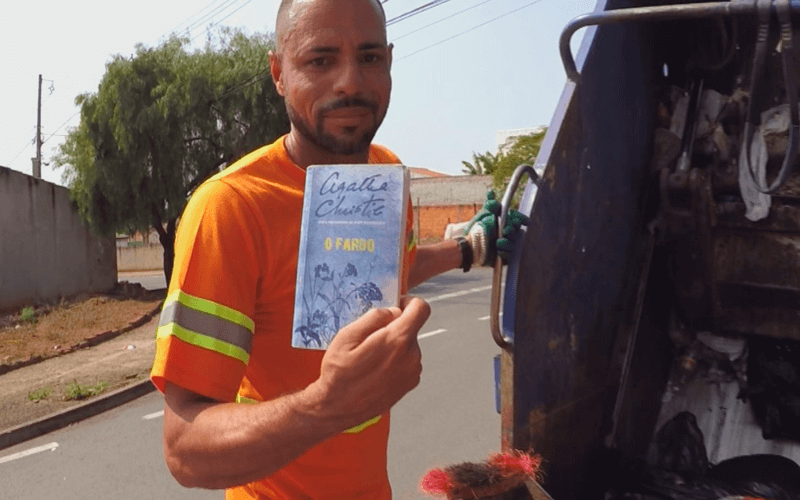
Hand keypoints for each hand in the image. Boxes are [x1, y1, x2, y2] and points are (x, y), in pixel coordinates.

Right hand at [308, 296, 430, 430]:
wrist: (338, 408)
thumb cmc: (339, 373)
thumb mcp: (347, 336)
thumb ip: (373, 317)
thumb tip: (392, 311)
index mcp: (397, 341)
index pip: (421, 309)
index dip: (409, 303)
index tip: (397, 306)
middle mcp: (411, 357)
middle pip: (411, 328)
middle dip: (394, 328)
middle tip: (370, 339)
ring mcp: (413, 372)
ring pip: (409, 345)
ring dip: (394, 346)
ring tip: (370, 359)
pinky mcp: (410, 383)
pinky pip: (407, 361)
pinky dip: (395, 360)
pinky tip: (376, 370)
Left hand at [463, 190, 529, 265]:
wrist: (468, 245)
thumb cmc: (476, 229)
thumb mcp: (483, 215)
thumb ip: (489, 205)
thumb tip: (491, 192)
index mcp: (504, 222)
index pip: (516, 219)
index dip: (520, 218)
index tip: (524, 220)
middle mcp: (507, 234)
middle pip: (517, 230)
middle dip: (513, 229)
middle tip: (506, 229)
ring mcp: (506, 245)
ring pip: (514, 243)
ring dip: (508, 241)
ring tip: (498, 241)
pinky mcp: (503, 257)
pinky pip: (509, 255)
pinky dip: (504, 251)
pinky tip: (498, 248)